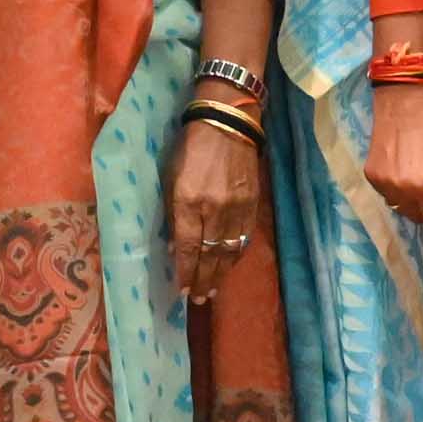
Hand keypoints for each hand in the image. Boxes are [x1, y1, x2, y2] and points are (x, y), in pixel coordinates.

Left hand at [168, 108, 268, 305]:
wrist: (227, 123)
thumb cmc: (190, 148)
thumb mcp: (170, 179)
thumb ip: (173, 213)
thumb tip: (176, 246)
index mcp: (189, 202)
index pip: (188, 248)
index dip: (185, 272)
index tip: (182, 290)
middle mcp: (214, 209)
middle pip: (210, 255)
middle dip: (203, 279)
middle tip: (199, 298)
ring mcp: (237, 207)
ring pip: (229, 249)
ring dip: (220, 272)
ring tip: (213, 289)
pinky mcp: (252, 203)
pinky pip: (244, 236)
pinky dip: (236, 254)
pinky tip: (230, 264)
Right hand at [366, 80, 422, 227]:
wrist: (403, 105)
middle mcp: (400, 191)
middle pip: (418, 218)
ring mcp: (382, 185)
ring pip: (401, 208)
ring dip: (412, 201)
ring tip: (419, 178)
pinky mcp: (370, 177)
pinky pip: (387, 195)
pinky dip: (398, 190)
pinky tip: (403, 171)